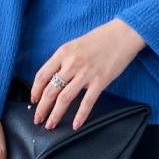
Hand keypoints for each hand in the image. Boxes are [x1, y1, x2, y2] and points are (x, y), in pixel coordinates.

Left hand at [31, 18, 146, 131]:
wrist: (124, 33)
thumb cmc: (101, 38)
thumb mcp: (76, 44)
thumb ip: (65, 60)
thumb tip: (54, 78)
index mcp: (64, 52)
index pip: (42, 75)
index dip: (35, 91)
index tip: (34, 100)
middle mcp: (72, 63)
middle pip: (50, 90)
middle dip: (42, 108)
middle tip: (38, 119)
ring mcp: (86, 73)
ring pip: (64, 99)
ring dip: (55, 115)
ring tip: (50, 125)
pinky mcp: (100, 81)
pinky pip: (87, 102)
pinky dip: (80, 116)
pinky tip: (76, 125)